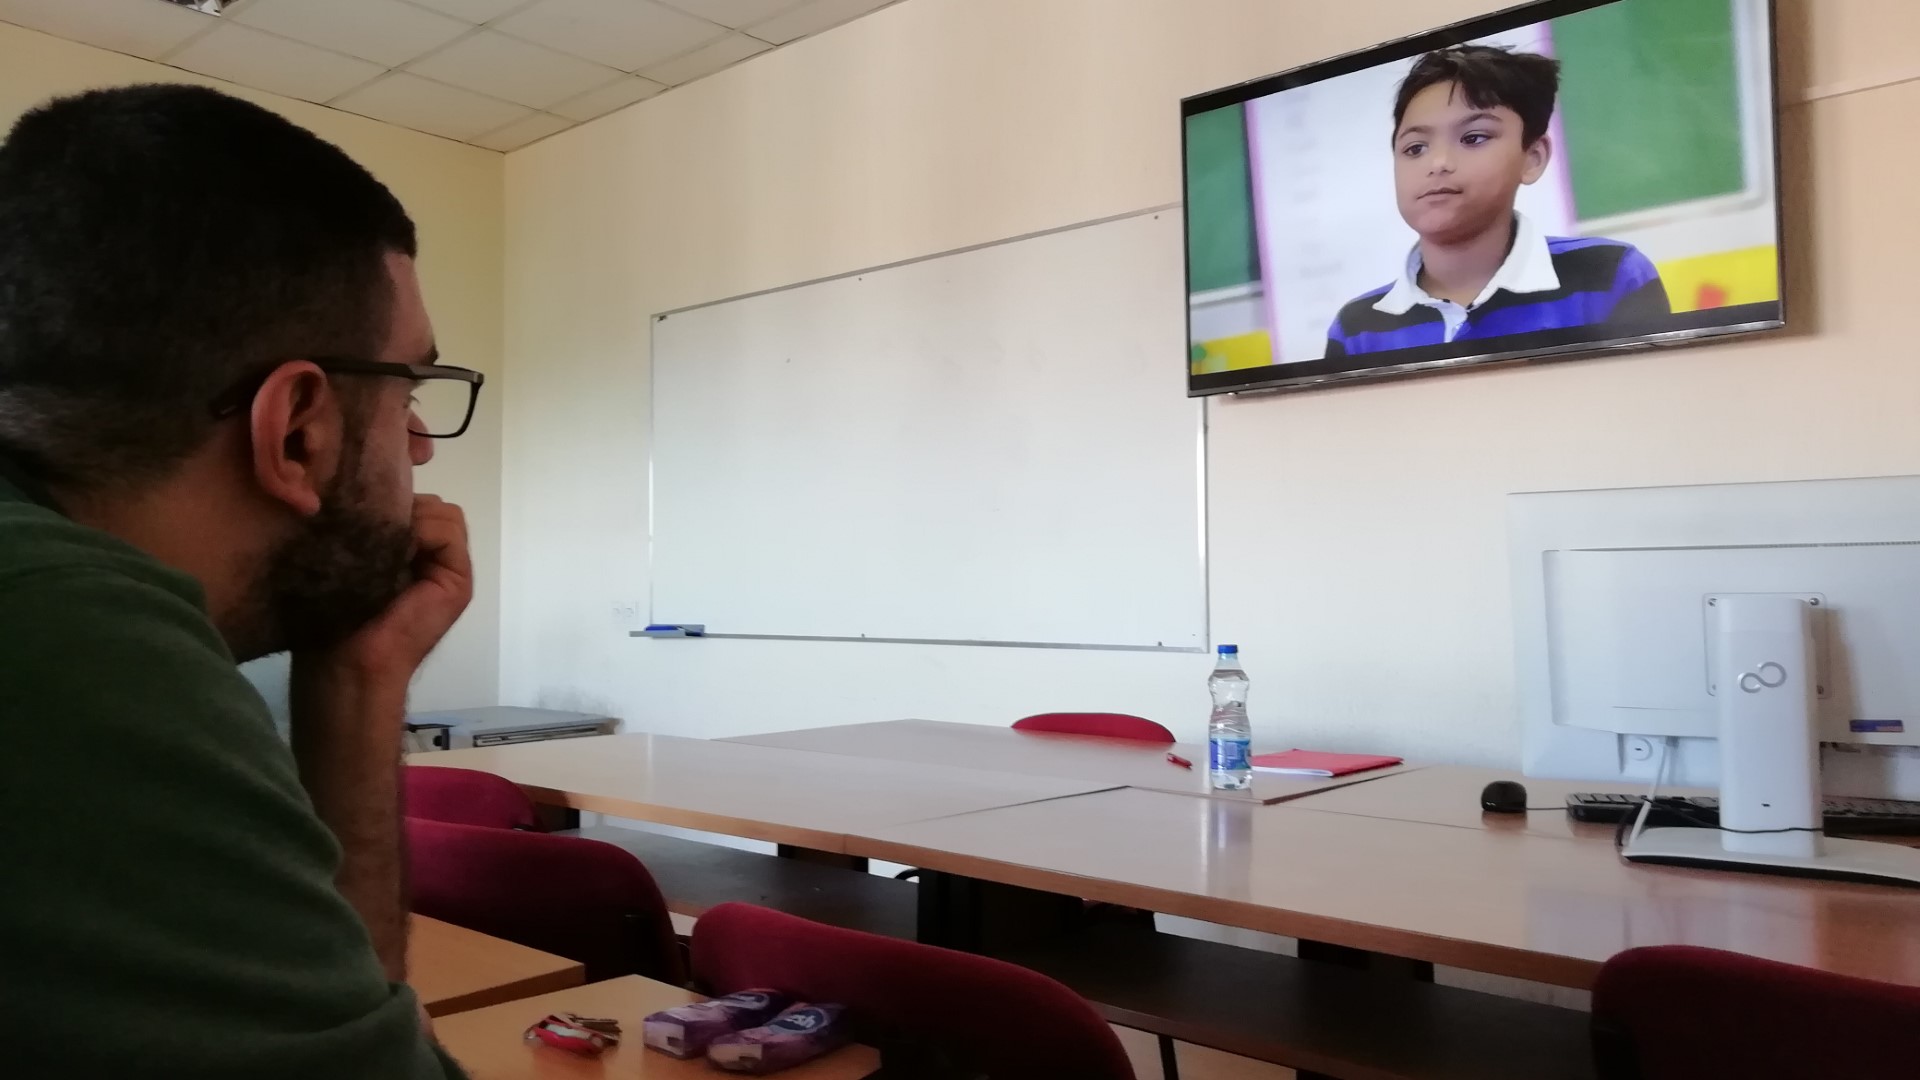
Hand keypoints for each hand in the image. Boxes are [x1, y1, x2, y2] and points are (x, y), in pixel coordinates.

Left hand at [323, 495, 472, 682]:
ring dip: (411, 518)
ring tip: (383, 544)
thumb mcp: (349, 551)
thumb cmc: (337, 608)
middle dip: (400, 504)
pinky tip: (399, 553)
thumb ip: (368, 519)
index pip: (412, 497)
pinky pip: (449, 530)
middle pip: (428, 500)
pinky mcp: (459, 579)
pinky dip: (424, 532)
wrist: (349, 658)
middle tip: (369, 526)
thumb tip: (367, 479)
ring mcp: (449, 565)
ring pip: (442, 510)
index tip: (366, 493)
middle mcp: (431, 553)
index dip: (393, 489)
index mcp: (406, 546)